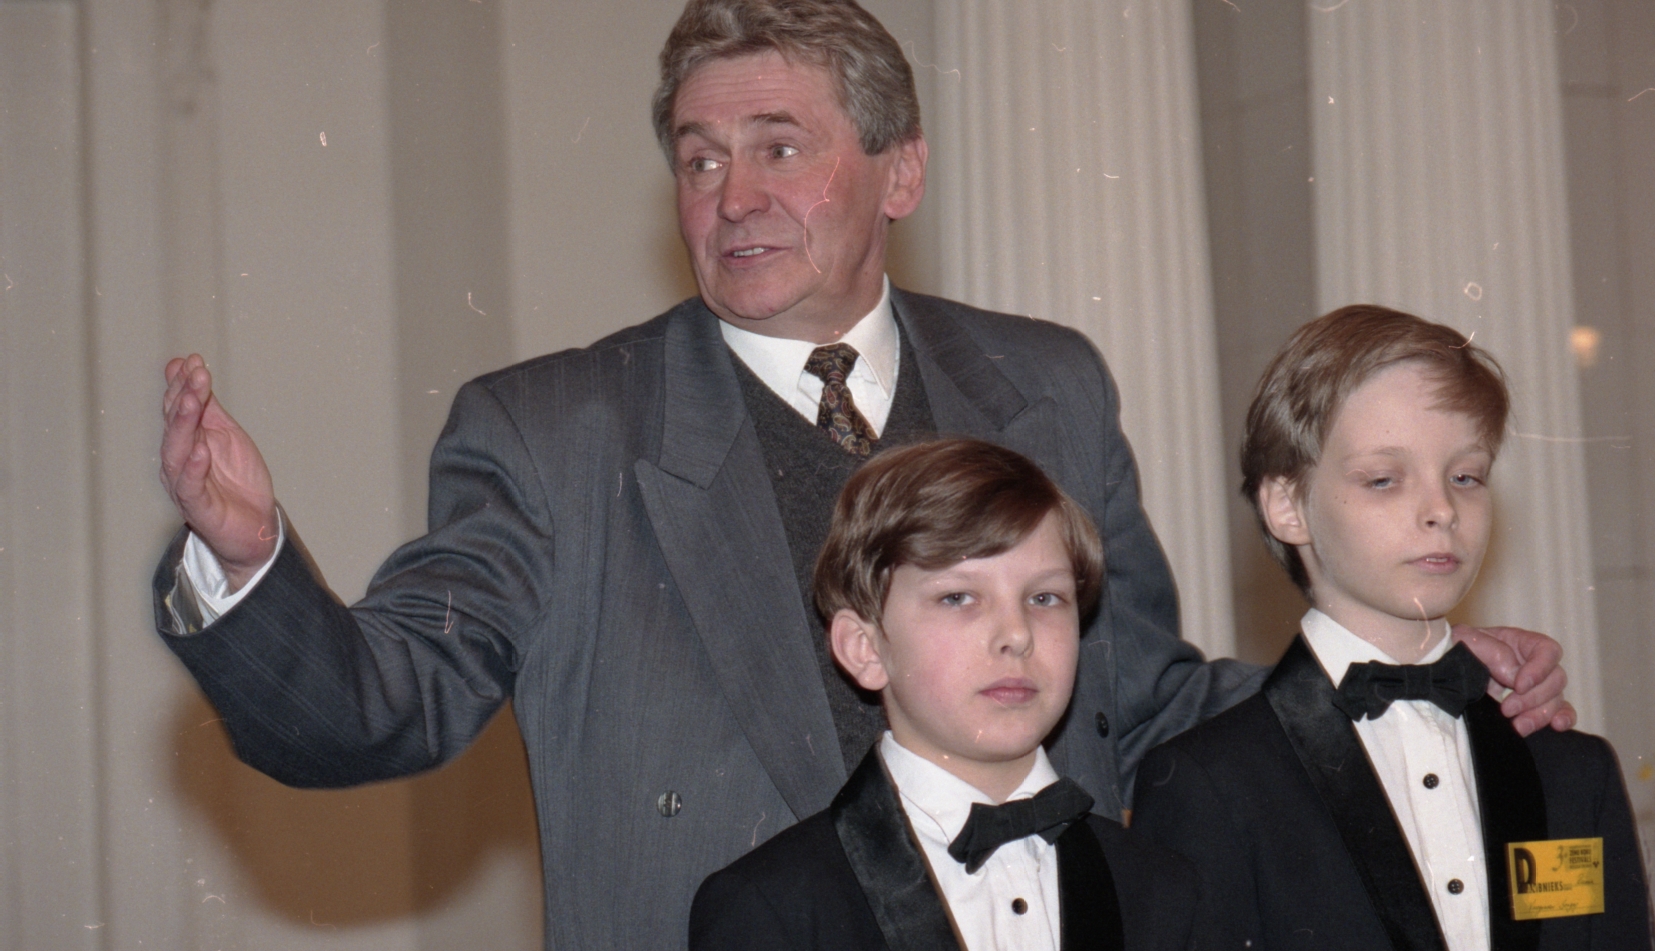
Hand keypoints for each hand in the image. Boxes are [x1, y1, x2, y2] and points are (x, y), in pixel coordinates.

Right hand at [159, 355, 277, 589]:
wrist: (255, 527)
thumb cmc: (236, 481)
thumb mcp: (227, 434)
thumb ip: (209, 406)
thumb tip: (189, 367)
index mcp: (184, 442)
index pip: (177, 409)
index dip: (183, 385)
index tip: (192, 361)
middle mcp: (178, 462)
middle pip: (175, 426)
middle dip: (184, 397)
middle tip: (195, 374)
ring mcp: (186, 485)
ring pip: (176, 453)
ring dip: (183, 426)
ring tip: (192, 401)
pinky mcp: (199, 508)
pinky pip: (191, 487)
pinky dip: (194, 468)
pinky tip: (201, 450)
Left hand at [1451, 624, 1574, 735]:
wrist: (1441, 673)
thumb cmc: (1454, 650)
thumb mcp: (1465, 641)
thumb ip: (1492, 652)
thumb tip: (1515, 675)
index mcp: (1520, 643)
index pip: (1548, 650)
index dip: (1540, 669)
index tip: (1519, 685)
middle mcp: (1532, 664)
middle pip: (1556, 679)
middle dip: (1533, 698)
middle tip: (1507, 709)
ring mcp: (1536, 686)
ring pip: (1557, 699)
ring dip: (1540, 715)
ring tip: (1517, 726)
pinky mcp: (1533, 706)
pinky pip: (1560, 711)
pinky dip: (1563, 718)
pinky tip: (1555, 726)